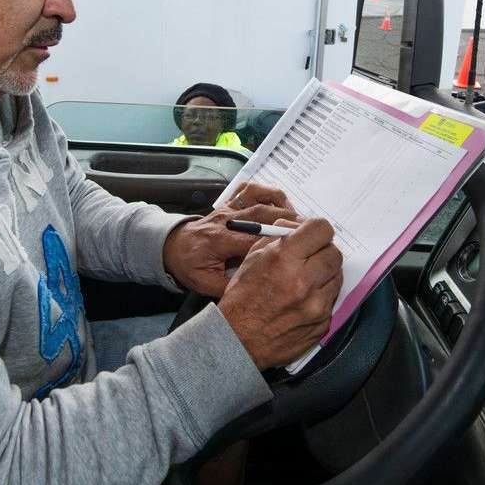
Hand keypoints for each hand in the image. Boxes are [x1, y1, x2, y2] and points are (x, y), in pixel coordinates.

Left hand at [163, 183, 296, 296]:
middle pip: (264, 214)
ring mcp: (228, 208)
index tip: (301, 248)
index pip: (255, 238)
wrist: (172, 246)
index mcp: (221, 240)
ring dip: (283, 206)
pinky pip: (251, 189)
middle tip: (312, 233)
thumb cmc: (189, 265)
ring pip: (260, 197)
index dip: (280, 241)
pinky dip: (269, 193)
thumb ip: (230, 287)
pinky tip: (283, 203)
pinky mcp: (229, 203)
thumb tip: (256, 294)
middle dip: (289, 222)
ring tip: (301, 220)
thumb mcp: (205, 284)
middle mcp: (227, 219)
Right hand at [218, 218, 342, 369]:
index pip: (321, 229)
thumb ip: (278, 238)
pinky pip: (332, 300)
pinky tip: (303, 301)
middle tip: (311, 257)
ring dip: (325, 275)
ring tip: (305, 281)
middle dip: (323, 252)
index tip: (315, 235)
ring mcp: (316, 305)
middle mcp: (303, 281)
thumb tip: (300, 228)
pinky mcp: (322, 323)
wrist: (238, 340)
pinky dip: (321, 297)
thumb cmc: (242, 300)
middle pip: (334, 253)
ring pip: (337, 276)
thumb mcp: (252, 259)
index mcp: (284, 259)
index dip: (318, 229)